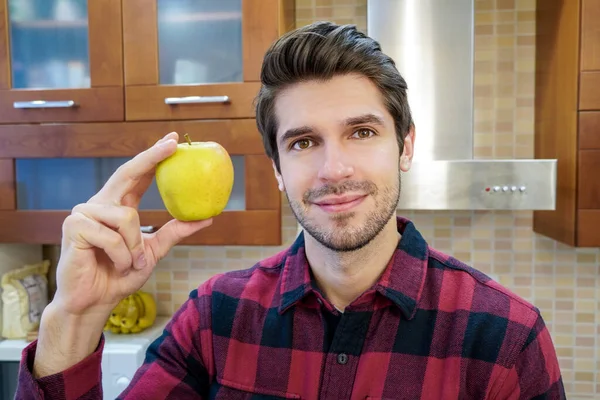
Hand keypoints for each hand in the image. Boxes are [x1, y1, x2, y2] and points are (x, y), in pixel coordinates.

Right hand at [52, 132, 211, 317]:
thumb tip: (207, 218)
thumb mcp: (154, 251)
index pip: (137, 175)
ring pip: (127, 217)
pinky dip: (121, 255)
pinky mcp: (74, 226)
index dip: (154, 157)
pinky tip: (115, 264)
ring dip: (134, 247)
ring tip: (128, 263)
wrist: (95, 301)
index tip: (174, 141)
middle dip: (151, 157)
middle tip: (173, 144)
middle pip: (127, 173)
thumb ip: (175, 232)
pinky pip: (112, 236)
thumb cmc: (120, 275)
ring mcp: (84, 213)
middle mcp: (99, 204)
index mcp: (117, 206)